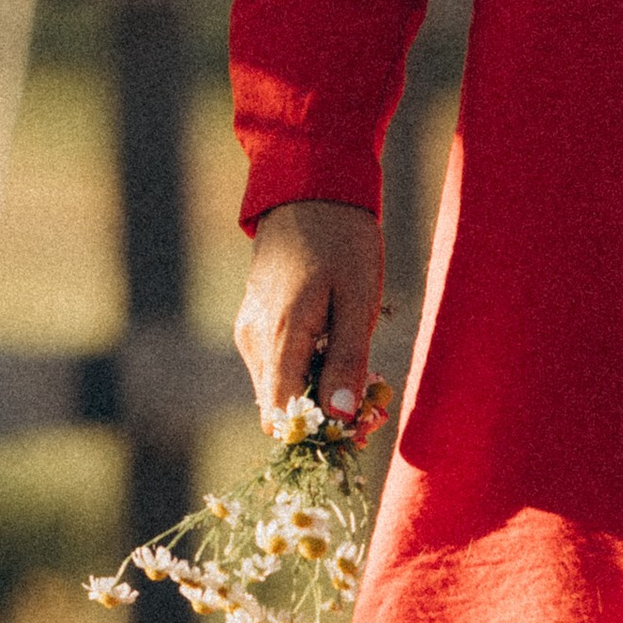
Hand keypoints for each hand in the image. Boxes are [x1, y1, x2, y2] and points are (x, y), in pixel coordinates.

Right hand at [234, 199, 384, 432]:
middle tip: (374, 402)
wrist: (309, 190)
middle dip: (326, 415)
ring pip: (279, 391)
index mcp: (278, 337)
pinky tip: (342, 355)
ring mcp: (249, 333)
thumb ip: (347, 360)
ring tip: (365, 375)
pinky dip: (309, 373)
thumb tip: (340, 417)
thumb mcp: (358, 300)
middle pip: (281, 409)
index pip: (284, 416)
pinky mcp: (255, 324)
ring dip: (320, 394)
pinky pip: (278, 367)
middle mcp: (253, 342)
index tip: (362, 426)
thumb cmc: (342, 239)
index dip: (322, 432)